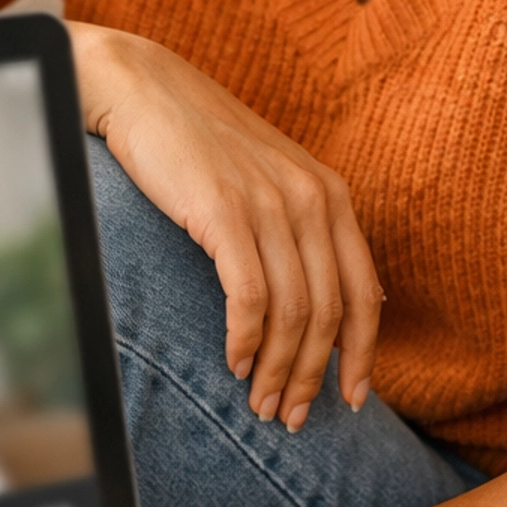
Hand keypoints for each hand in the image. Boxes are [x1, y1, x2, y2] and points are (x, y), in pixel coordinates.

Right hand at [71, 24, 382, 428]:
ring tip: (259, 405)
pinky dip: (245, 340)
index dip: (362, 354)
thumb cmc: (198, 142)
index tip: (351, 400)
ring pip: (294, 313)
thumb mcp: (267, 179)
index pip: (365, 293)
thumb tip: (320, 305)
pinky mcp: (224, 211)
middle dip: (312, 377)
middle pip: (330, 313)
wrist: (142, 87)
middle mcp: (311, 198)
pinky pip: (250, 296)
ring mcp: (270, 203)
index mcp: (329, 193)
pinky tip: (233, 364)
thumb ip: (300, 230)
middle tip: (290, 418)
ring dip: (277, 370)